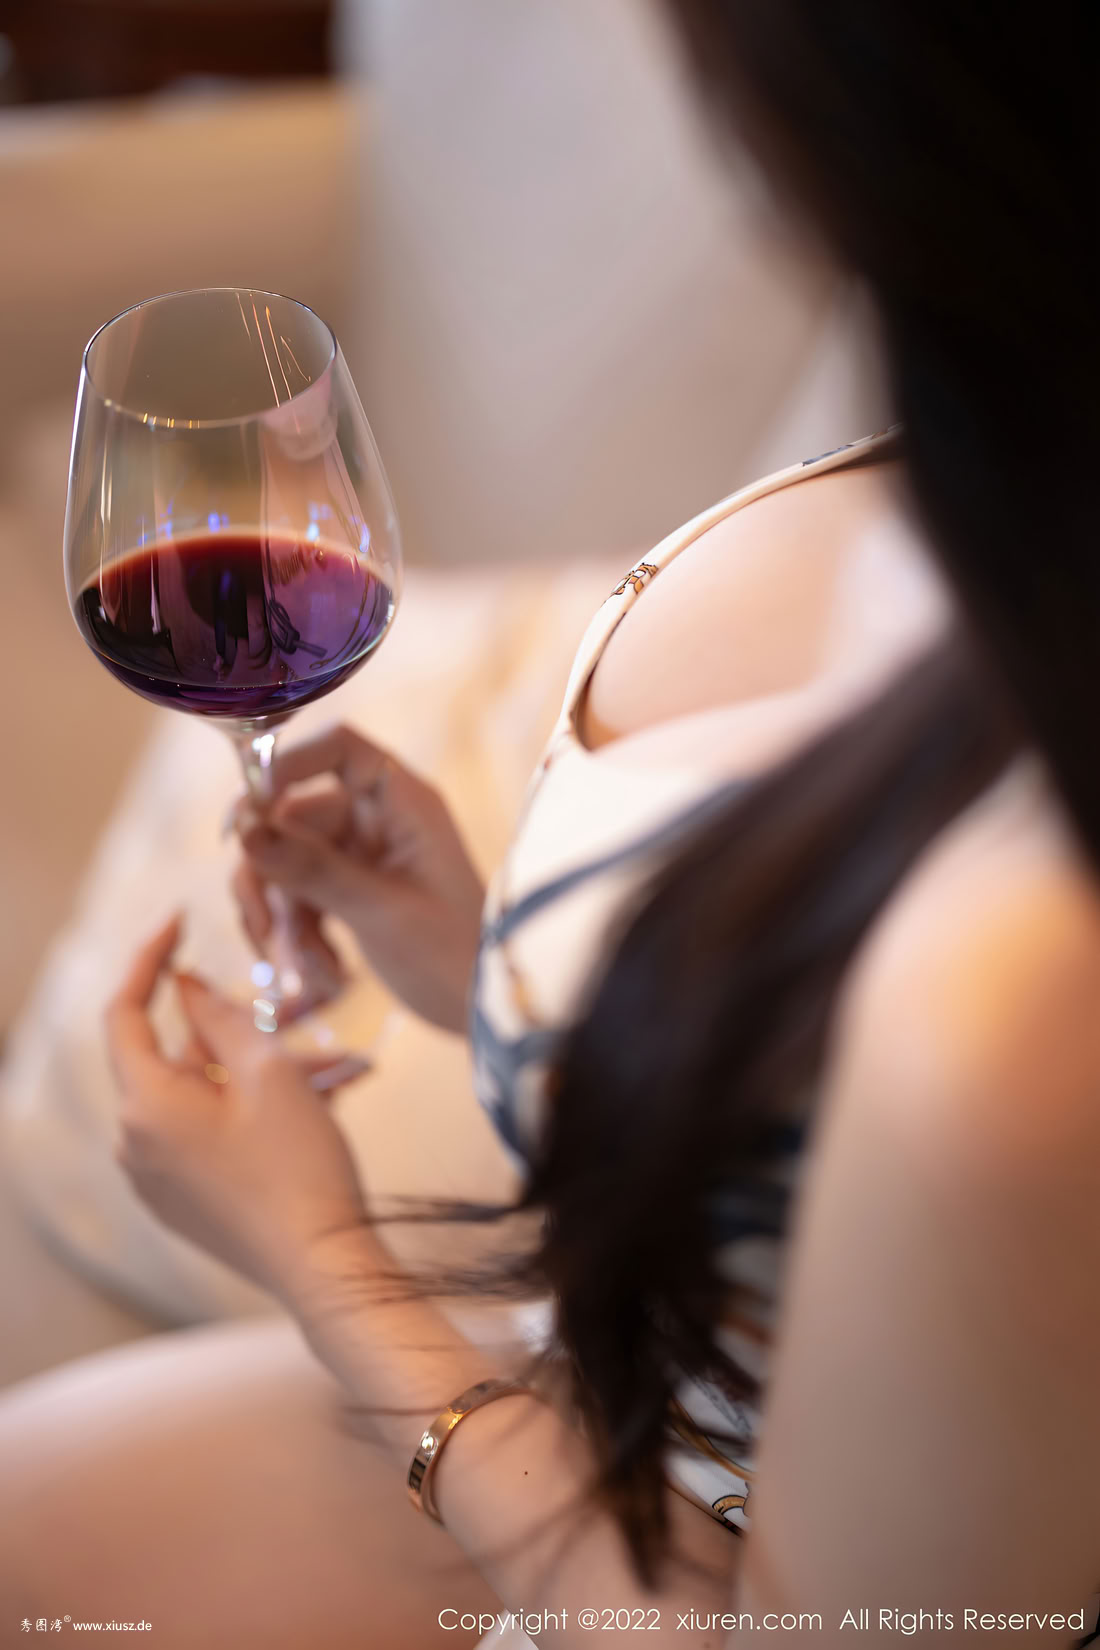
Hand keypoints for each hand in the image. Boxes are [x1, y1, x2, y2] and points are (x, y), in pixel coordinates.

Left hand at [106, 916, 373, 1302]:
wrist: (326, 1269)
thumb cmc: (299, 1167)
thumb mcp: (268, 1072)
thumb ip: (221, 1017)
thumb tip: (185, 985)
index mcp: (146, 1106)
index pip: (126, 1011)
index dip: (151, 959)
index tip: (180, 921)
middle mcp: (137, 1144)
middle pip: (179, 1056)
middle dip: (245, 1030)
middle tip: (307, 1014)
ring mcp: (160, 1179)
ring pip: (208, 1094)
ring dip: (267, 1072)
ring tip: (342, 1069)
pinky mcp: (189, 1203)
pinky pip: (215, 1132)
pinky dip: (259, 1109)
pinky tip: (325, 1100)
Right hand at [233, 724, 485, 1032]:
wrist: (481, 1010)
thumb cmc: (452, 954)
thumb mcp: (379, 910)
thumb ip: (312, 868)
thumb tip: (244, 829)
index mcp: (402, 802)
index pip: (338, 748)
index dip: (285, 767)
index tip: (246, 819)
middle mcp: (378, 819)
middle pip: (290, 816)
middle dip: (269, 878)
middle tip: (266, 930)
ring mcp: (361, 854)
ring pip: (283, 862)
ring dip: (282, 919)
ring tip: (304, 971)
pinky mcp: (349, 891)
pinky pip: (297, 897)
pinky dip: (297, 937)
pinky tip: (321, 977)